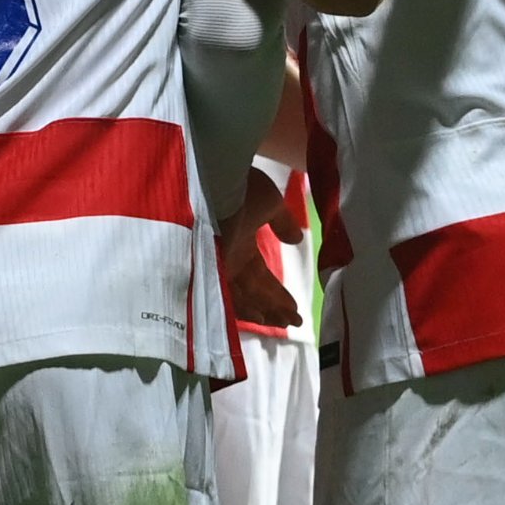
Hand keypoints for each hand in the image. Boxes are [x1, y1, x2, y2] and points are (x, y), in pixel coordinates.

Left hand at [219, 170, 302, 330]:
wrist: (212, 179)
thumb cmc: (240, 187)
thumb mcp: (269, 201)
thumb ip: (283, 222)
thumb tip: (296, 239)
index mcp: (242, 241)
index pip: (260, 274)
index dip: (277, 291)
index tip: (294, 307)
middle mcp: (228, 257)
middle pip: (253, 290)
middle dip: (274, 307)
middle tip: (294, 323)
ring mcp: (217, 265)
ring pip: (241, 296)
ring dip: (263, 311)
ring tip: (282, 325)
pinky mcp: (208, 270)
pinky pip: (226, 295)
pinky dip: (243, 309)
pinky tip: (260, 319)